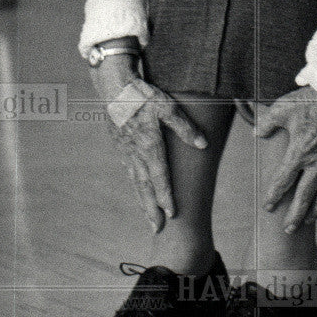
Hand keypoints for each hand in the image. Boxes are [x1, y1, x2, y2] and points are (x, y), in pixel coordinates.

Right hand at [90, 55, 207, 232]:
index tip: (172, 214)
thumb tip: (202, 144)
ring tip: (149, 219)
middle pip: (146, 186)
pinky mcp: (120, 146)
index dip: (166, 196)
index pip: (160, 176)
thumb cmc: (144, 94)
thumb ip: (184, 127)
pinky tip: (139, 192)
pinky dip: (135, 186)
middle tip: (157, 229)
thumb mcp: (168, 106)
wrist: (114, 87)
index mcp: (150, 144)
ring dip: (143, 201)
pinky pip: (129, 171)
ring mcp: (126, 151)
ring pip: (136, 182)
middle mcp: (136, 152)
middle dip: (152, 209)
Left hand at [254, 85, 316, 231]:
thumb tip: (256, 134)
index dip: (274, 196)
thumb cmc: (309, 101)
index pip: (283, 181)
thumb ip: (266, 123)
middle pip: (305, 196)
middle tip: (288, 229)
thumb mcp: (282, 108)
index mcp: (299, 151)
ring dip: (316, 210)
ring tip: (308, 220)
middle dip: (295, 215)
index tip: (267, 207)